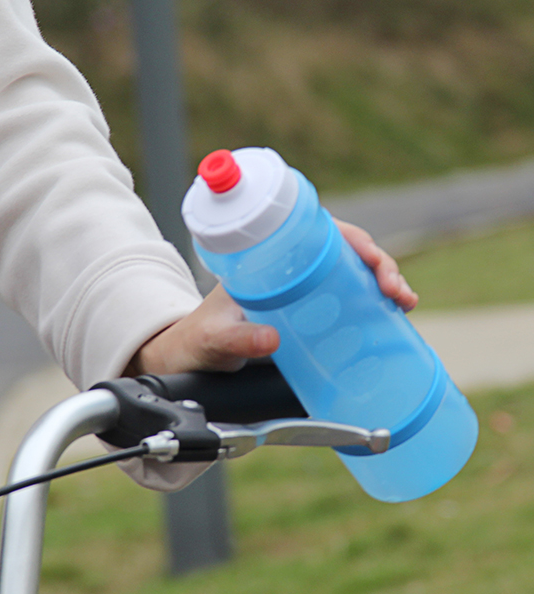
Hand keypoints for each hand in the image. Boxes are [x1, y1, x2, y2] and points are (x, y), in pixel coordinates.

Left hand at [126, 220, 416, 375]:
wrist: (188, 359)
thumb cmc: (196, 340)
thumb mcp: (214, 338)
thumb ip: (237, 340)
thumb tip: (272, 339)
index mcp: (267, 261)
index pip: (318, 234)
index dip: (353, 241)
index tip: (372, 261)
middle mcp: (287, 272)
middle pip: (343, 253)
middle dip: (379, 265)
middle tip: (396, 292)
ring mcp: (299, 293)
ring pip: (350, 276)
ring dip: (383, 284)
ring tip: (404, 304)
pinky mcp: (306, 317)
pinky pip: (345, 303)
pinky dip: (371, 307)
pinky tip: (391, 318)